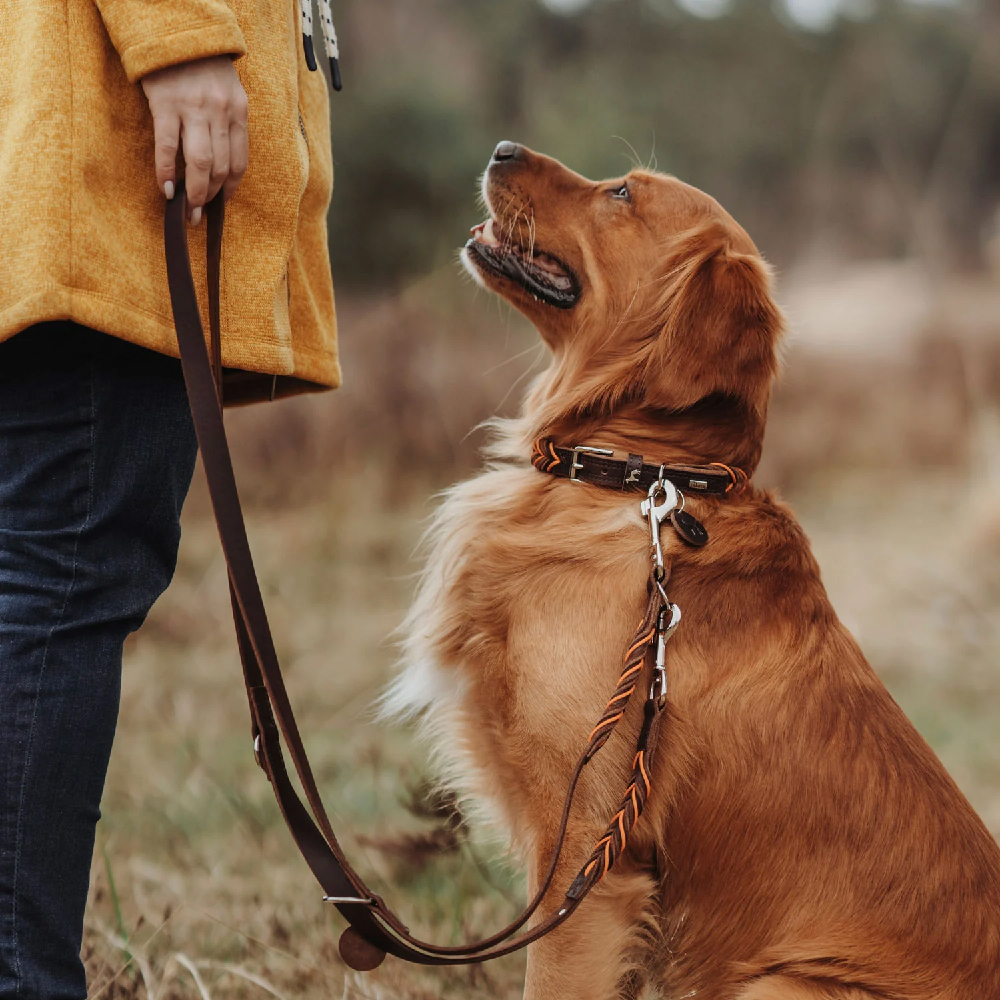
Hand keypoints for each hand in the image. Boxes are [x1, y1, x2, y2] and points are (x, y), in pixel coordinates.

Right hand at [141, 56, 248, 222]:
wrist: (178, 33)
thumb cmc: (204, 69)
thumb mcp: (229, 94)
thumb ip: (229, 126)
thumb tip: (221, 169)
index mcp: (238, 112)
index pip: (239, 162)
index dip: (230, 188)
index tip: (220, 203)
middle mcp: (219, 112)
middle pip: (220, 167)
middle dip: (210, 196)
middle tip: (199, 214)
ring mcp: (192, 109)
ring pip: (199, 162)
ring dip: (193, 191)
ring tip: (186, 207)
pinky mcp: (165, 105)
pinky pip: (167, 147)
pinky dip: (166, 172)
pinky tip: (166, 189)